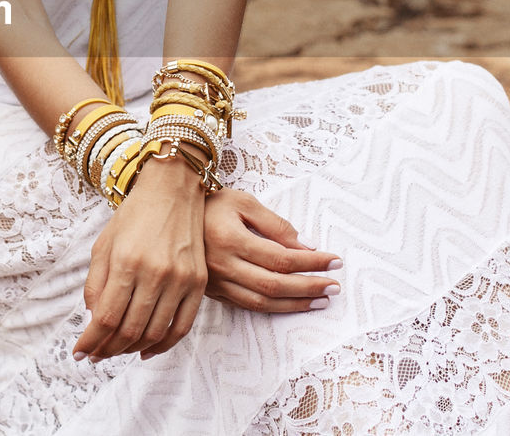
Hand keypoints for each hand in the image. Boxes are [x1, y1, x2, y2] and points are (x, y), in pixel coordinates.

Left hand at [73, 157, 208, 361]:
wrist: (173, 191)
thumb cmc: (134, 216)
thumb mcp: (104, 245)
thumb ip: (95, 285)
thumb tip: (93, 321)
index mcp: (126, 262)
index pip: (106, 318)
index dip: (91, 341)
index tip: (80, 352)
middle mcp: (155, 273)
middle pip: (130, 331)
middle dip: (109, 349)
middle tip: (97, 353)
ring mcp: (180, 280)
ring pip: (154, 333)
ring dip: (132, 350)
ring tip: (118, 351)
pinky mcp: (198, 283)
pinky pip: (182, 327)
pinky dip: (163, 345)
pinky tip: (147, 350)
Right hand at [203, 188, 341, 311]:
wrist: (174, 214)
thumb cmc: (212, 203)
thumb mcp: (244, 203)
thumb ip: (276, 225)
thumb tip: (306, 247)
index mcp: (231, 240)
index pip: (281, 259)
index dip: (312, 263)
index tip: (334, 261)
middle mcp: (222, 265)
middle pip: (274, 285)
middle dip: (309, 288)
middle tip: (334, 287)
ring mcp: (216, 282)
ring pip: (261, 302)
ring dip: (295, 304)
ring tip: (320, 301)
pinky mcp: (213, 291)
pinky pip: (247, 305)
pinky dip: (273, 308)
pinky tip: (291, 303)